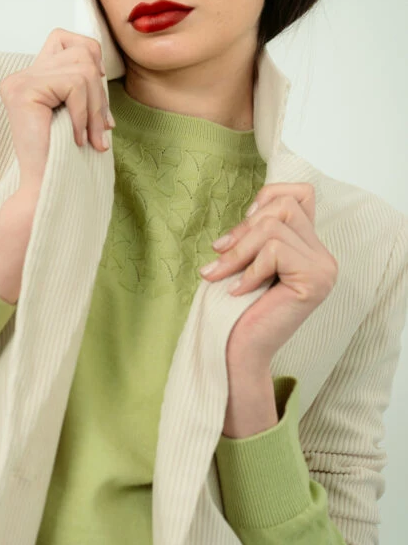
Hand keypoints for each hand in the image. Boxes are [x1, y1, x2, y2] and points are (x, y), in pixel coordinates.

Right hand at [0, 28, 114, 194]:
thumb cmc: (64, 157)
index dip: (90, 56)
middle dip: (100, 91)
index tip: (96, 93)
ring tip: (90, 136)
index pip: (64, 38)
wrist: (46, 189)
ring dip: (95, 107)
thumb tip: (103, 66)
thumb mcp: (78, 111)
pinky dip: (84, 114)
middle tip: (102, 128)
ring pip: (82, 69)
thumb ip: (82, 84)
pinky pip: (74, 85)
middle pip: (80, 52)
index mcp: (30, 77)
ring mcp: (19, 82)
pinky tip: (76, 137)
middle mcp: (20, 76)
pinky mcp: (23, 91)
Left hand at [199, 183, 337, 369]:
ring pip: (275, 226)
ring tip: (221, 274)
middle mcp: (323, 256)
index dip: (267, 198)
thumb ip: (258, 231)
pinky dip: (248, 269)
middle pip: (284, 206)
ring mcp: (324, 268)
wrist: (238, 350)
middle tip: (220, 254)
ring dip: (239, 250)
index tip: (241, 228)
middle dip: (244, 228)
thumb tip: (252, 206)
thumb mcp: (246, 257)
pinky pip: (275, 250)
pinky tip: (237, 291)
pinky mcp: (315, 280)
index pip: (301, 193)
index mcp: (309, 248)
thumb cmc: (236, 306)